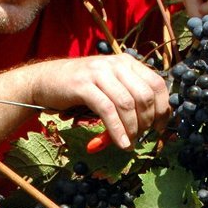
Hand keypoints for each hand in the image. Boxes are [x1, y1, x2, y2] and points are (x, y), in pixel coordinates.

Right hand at [27, 53, 170, 150]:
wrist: (44, 80)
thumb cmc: (78, 89)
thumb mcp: (108, 87)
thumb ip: (128, 97)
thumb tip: (150, 123)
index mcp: (127, 63)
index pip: (157, 84)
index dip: (163, 109)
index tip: (160, 129)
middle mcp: (116, 64)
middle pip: (145, 96)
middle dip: (146, 122)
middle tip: (139, 138)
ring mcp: (99, 72)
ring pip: (127, 104)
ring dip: (131, 129)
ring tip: (128, 144)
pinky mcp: (83, 85)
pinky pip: (107, 110)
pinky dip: (117, 130)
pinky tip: (120, 143)